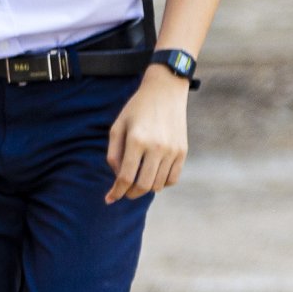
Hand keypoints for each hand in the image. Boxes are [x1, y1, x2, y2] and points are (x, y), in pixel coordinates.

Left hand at [104, 69, 189, 202]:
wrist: (166, 92)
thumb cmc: (137, 109)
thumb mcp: (118, 127)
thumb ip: (114, 155)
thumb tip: (118, 178)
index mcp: (137, 140)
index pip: (126, 177)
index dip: (116, 192)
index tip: (109, 199)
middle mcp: (157, 147)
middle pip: (143, 185)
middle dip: (130, 193)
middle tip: (124, 192)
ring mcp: (172, 150)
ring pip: (159, 184)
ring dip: (146, 188)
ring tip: (139, 181)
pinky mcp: (183, 151)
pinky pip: (173, 178)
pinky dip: (163, 183)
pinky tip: (154, 176)